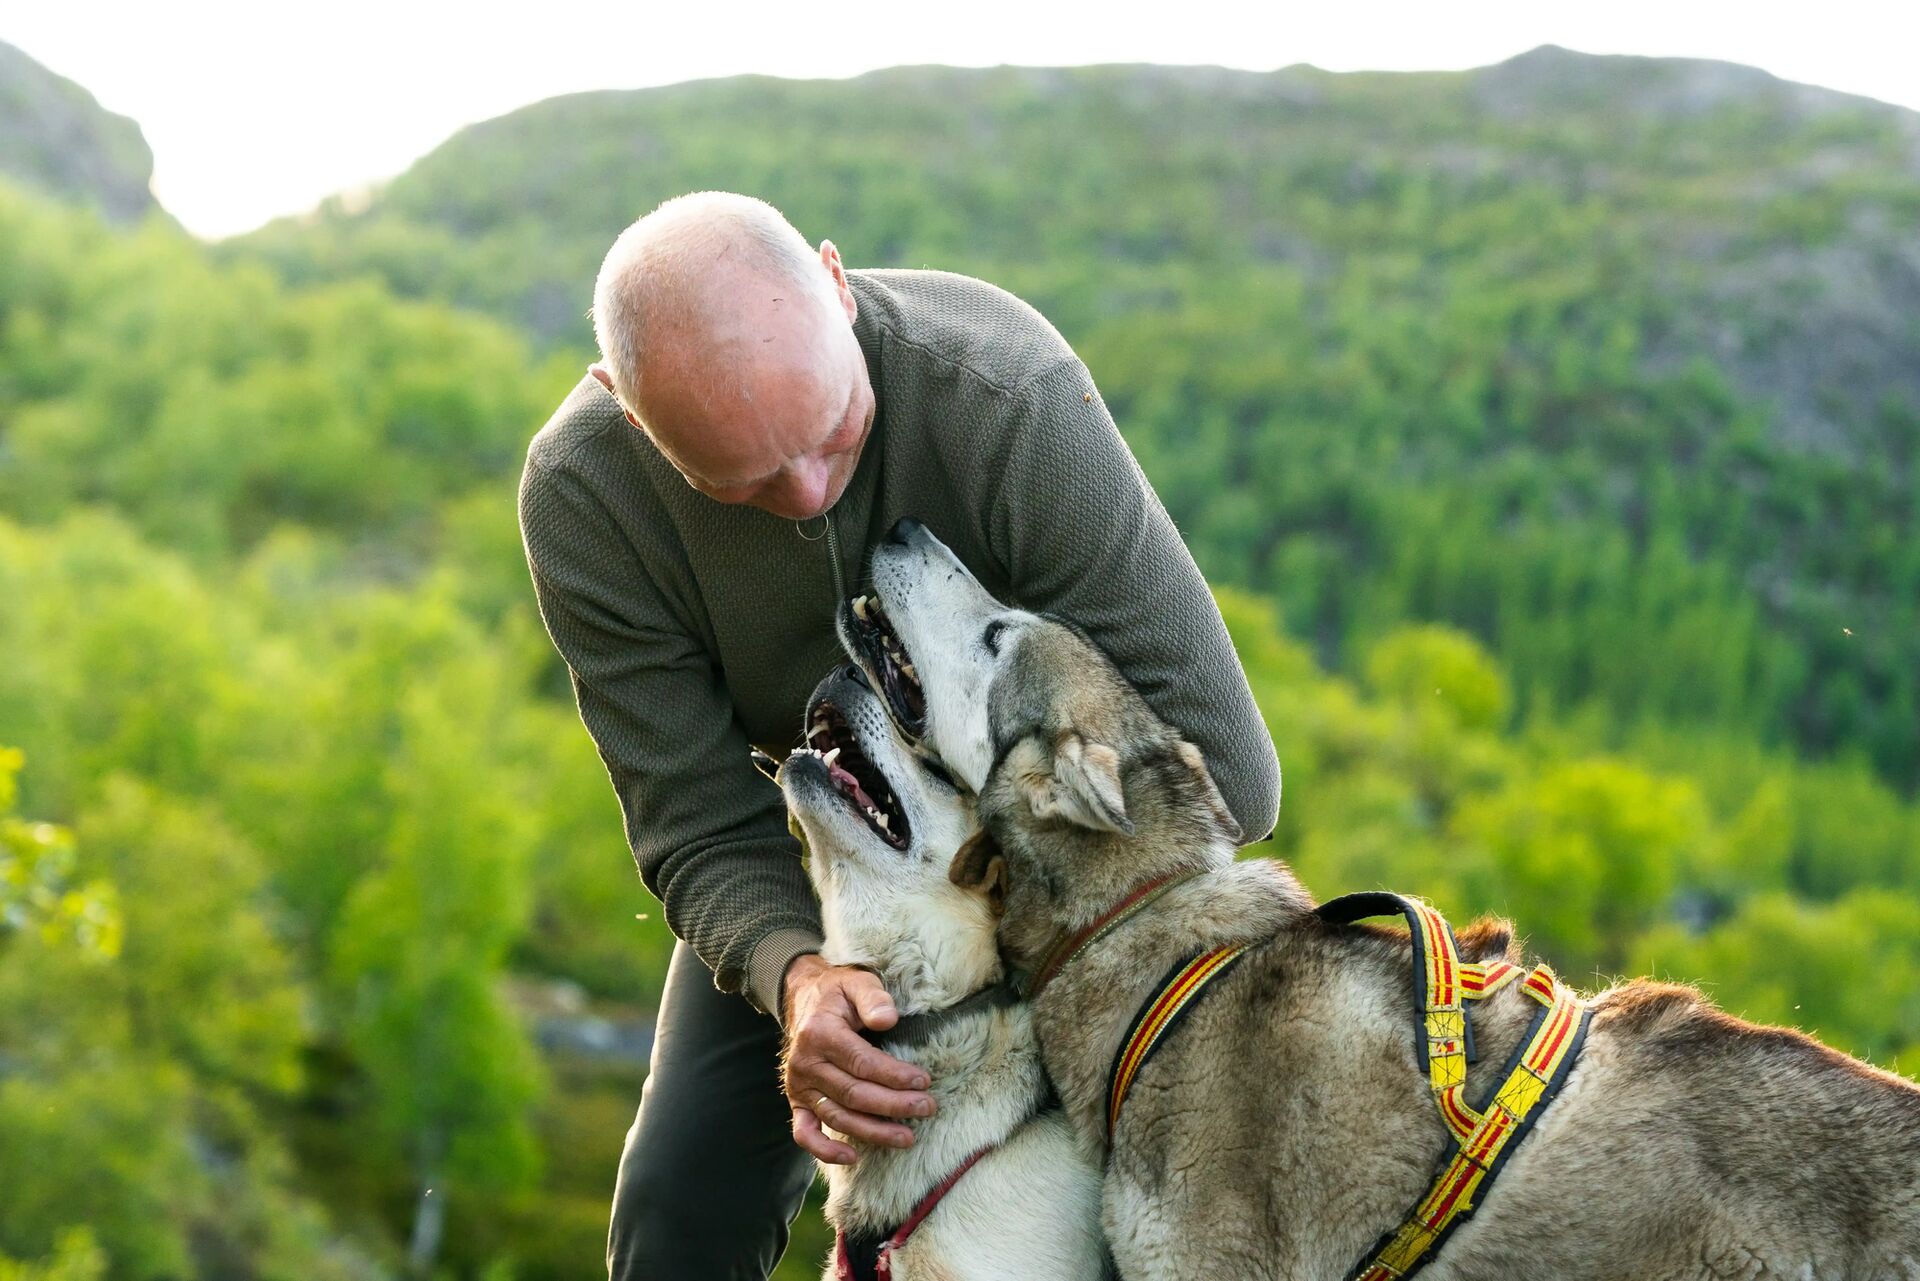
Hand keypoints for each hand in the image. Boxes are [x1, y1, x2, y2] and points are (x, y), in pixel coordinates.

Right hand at [780, 954, 936, 1164]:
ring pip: (838, 1117)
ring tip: (907, 1137)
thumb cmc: (839, 993)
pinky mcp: (798, 1102)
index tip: (924, 1081)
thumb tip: (888, 1019)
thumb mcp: (857, 983)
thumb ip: (873, 998)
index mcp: (820, 1034)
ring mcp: (799, 1087)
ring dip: (873, 1132)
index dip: (894, 1076)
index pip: (862, 1063)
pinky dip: (824, 1150)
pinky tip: (853, 1158)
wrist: (804, 998)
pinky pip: (804, 1132)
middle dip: (894, 1105)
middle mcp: (806, 1064)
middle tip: (927, 1108)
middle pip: (854, 1094)